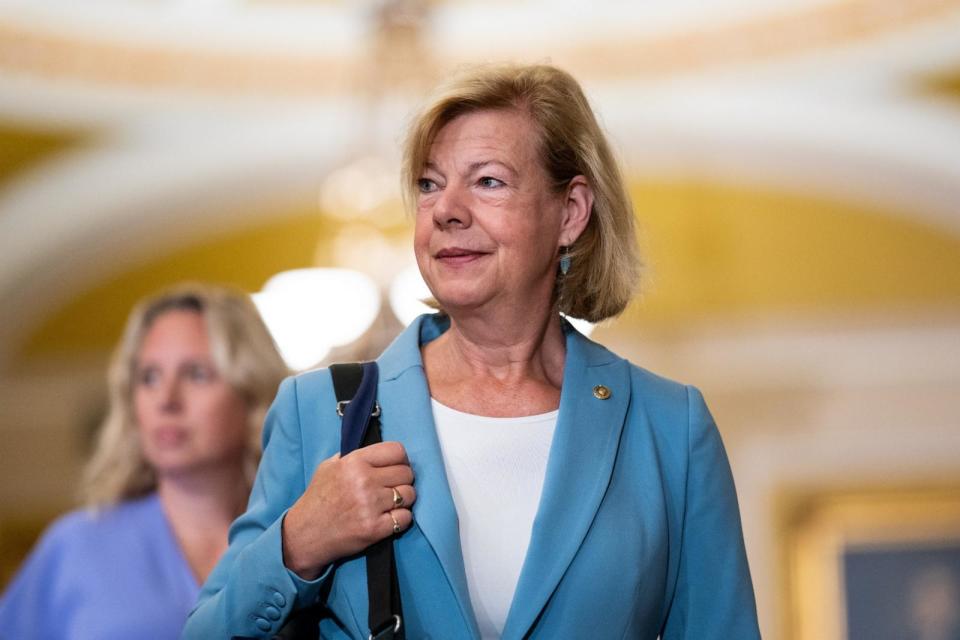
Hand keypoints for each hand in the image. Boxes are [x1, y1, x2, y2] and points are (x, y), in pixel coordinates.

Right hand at [281, 441, 415, 579]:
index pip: (397, 451)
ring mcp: (371, 505)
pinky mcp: (375, 528)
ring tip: (390, 503)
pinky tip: (389, 518)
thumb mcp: (328, 467)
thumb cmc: (317, 500)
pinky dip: (401, 519)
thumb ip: (353, 457)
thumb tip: (377, 453)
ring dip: (403, 500)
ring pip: (410, 495)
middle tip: (392, 487)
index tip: (396, 467)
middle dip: (403, 480)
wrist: (305, 534)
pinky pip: (406, 518)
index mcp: (354, 462)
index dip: (400, 459)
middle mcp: (364, 481)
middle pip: (407, 473)